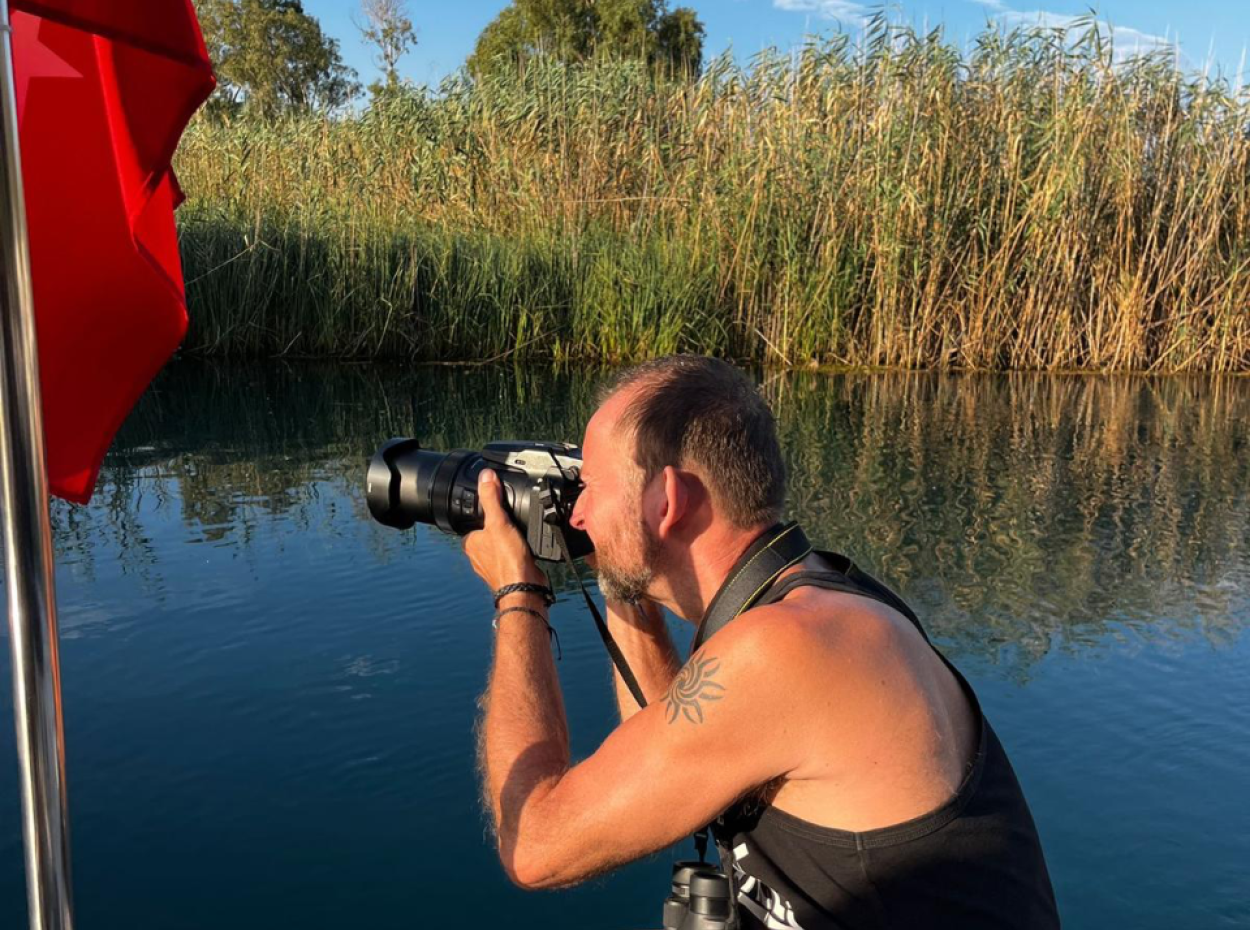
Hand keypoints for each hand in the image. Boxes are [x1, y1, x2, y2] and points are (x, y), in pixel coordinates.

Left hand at [463, 468, 547, 592]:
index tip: (500, 509)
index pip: (475, 520)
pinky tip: (526, 549)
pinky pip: (512, 555)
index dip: (487, 513)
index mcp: (470, 542)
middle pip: (490, 531)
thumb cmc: (508, 560)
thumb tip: (486, 476)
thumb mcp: (498, 522)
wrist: (524, 588)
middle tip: (514, 524)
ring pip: (501, 544)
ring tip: (521, 537)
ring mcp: (492, 564)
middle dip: (502, 527)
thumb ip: (491, 498)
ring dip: (511, 540)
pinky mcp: (508, 570)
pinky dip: (519, 551)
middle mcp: (478, 555)